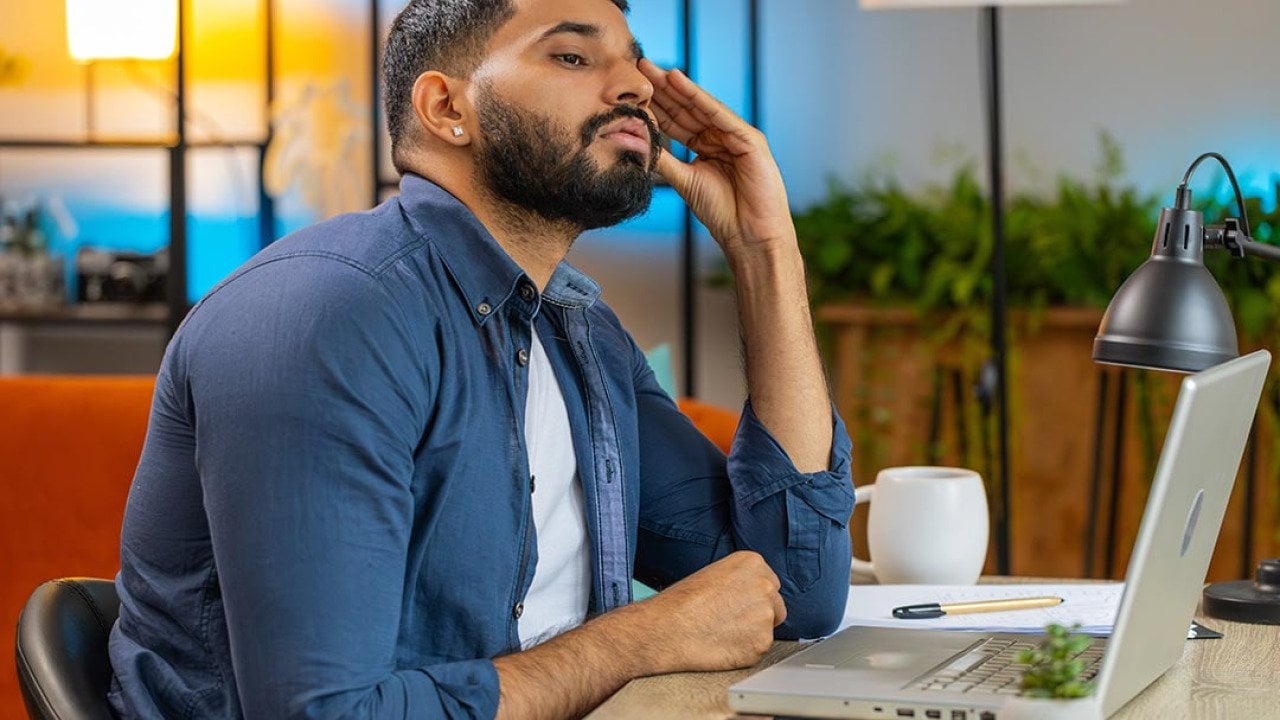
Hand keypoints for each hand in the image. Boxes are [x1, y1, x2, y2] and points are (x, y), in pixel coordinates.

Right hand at [631, 551, 786, 673]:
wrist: (668, 628)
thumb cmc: (682, 601)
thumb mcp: (715, 573)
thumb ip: (741, 582)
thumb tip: (751, 597)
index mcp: (753, 563)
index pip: (769, 583)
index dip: (753, 597)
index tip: (738, 605)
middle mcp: (765, 586)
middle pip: (776, 605)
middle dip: (759, 615)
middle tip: (732, 622)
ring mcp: (766, 616)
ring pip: (768, 628)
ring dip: (752, 633)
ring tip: (722, 632)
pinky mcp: (762, 643)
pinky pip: (759, 649)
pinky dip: (745, 651)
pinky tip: (723, 645)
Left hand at [638, 58, 794, 256]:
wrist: (750, 236)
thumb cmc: (722, 212)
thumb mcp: (685, 181)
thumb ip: (665, 160)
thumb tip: (639, 144)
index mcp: (707, 147)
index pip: (677, 121)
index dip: (655, 106)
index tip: (631, 92)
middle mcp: (721, 137)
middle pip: (687, 108)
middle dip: (662, 88)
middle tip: (638, 65)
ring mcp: (737, 136)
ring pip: (701, 106)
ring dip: (677, 86)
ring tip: (654, 69)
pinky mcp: (750, 140)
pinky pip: (719, 115)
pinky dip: (699, 97)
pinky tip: (679, 81)